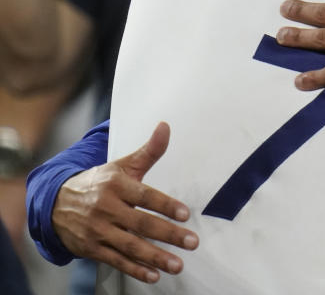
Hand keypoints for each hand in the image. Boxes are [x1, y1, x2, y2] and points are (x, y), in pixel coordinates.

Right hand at [52, 122, 197, 283]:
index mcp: (115, 185)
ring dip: (155, 257)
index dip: (165, 205)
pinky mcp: (91, 248)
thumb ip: (149, 151)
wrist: (55, 202)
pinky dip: (135, 269)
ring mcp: (97, 230)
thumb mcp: (122, 165)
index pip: (145, 196)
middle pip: (141, 223)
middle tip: (192, 242)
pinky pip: (116, 261)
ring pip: (130, 246)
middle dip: (168, 234)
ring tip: (177, 264)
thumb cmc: (99, 182)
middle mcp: (105, 208)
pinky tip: (153, 275)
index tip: (185, 214)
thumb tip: (166, 126)